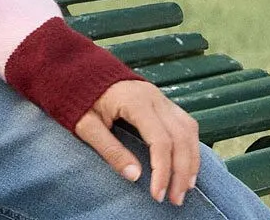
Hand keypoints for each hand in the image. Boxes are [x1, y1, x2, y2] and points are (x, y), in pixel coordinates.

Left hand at [73, 79, 202, 206]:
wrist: (79, 70)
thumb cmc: (79, 98)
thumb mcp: (86, 125)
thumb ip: (110, 150)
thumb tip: (134, 176)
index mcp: (136, 101)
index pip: (160, 141)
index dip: (162, 171)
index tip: (157, 195)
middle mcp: (155, 97)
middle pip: (181, 137)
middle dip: (182, 171)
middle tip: (175, 199)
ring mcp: (161, 98)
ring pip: (188, 130)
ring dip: (191, 160)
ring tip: (186, 187)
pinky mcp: (162, 102)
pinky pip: (185, 124)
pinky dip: (189, 146)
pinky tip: (186, 165)